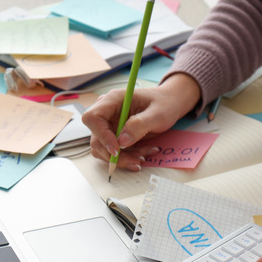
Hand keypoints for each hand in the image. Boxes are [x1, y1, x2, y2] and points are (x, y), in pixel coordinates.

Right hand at [82, 73, 200, 170]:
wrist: (169, 104)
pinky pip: (113, 152)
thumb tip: (122, 141)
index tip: (117, 149)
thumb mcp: (157, 113)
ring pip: (104, 149)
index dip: (101, 135)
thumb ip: (140, 125)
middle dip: (115, 154)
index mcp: (113, 100)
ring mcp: (109, 125)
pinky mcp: (114, 136)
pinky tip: (142, 154)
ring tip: (143, 156)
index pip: (93, 118)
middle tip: (136, 161)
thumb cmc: (164, 103)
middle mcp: (107, 113)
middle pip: (96, 139)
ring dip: (122, 158)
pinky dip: (126, 157)